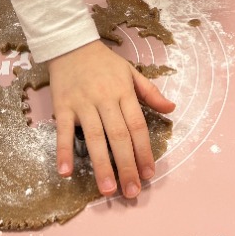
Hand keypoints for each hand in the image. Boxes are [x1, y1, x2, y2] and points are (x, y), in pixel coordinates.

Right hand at [48, 39, 175, 198]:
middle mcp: (104, 98)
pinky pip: (62, 131)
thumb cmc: (103, 62)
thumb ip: (150, 92)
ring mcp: (82, 103)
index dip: (144, 151)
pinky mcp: (62, 106)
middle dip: (127, 165)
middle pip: (119, 136)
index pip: (137, 125)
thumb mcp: (130, 71)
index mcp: (123, 91)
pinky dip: (63, 151)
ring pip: (94, 137)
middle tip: (132, 192)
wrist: (70, 44)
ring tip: (108, 190)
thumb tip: (172, 108)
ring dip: (102, 165)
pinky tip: (66, 172)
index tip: (149, 173)